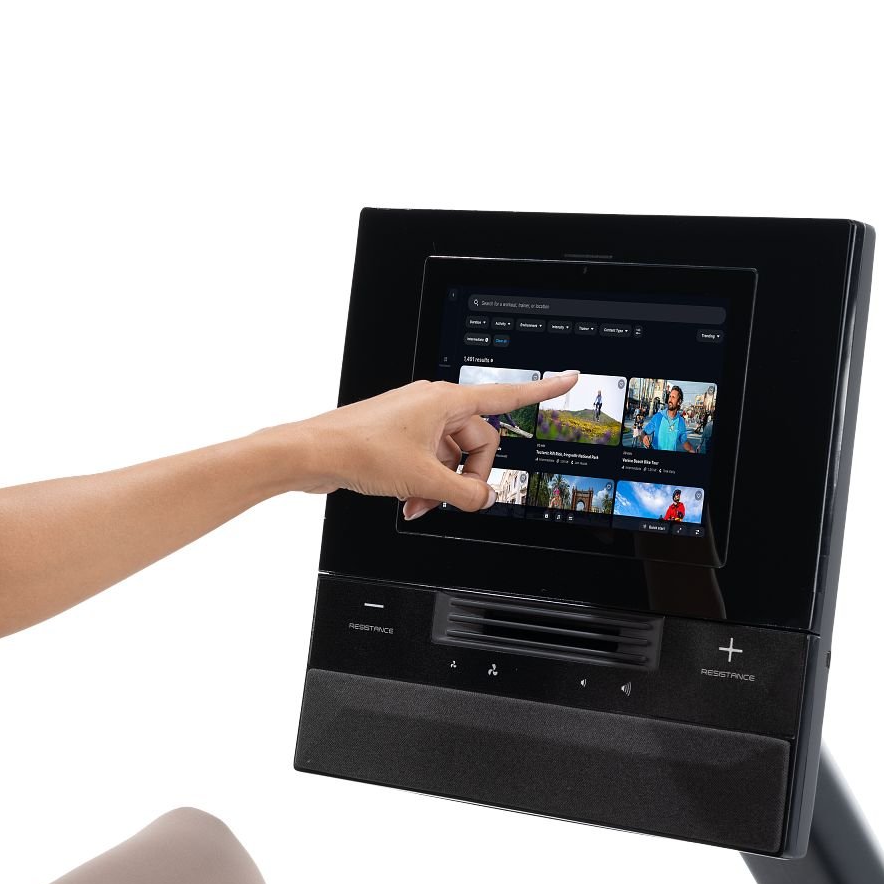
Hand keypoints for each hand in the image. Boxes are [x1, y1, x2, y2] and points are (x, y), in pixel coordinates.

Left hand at [292, 370, 581, 516]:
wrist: (313, 453)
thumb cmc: (359, 450)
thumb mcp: (425, 480)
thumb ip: (466, 493)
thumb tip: (485, 500)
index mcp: (447, 400)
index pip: (507, 396)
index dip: (543, 390)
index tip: (569, 378)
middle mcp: (433, 404)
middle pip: (477, 443)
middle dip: (468, 477)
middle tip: (451, 499)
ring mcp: (414, 420)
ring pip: (450, 457)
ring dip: (442, 486)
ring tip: (420, 504)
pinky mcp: (398, 436)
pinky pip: (428, 461)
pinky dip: (425, 483)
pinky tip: (410, 502)